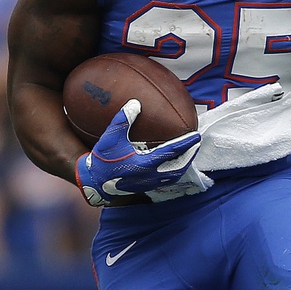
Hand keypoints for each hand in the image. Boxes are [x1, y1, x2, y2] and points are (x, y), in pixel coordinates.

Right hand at [75, 99, 208, 206]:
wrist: (94, 181)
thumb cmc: (103, 158)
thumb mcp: (111, 136)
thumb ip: (123, 119)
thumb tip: (135, 103)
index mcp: (145, 163)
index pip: (172, 152)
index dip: (186, 143)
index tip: (196, 135)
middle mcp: (150, 175)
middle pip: (178, 168)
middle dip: (189, 157)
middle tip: (196, 145)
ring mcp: (148, 183)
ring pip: (173, 177)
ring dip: (183, 166)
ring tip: (187, 156)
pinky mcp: (144, 187)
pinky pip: (164, 180)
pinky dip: (172, 172)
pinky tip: (171, 165)